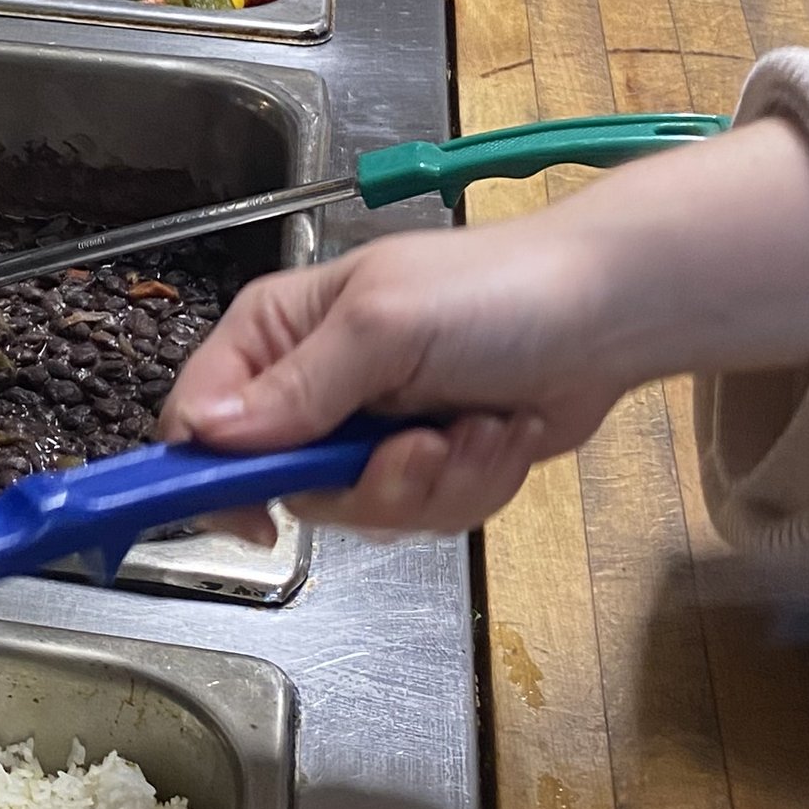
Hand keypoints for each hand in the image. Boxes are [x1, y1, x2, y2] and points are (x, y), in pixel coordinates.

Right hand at [155, 119, 808, 541]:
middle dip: (369, 482)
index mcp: (277, 333)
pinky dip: (472, 485)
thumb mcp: (383, 327)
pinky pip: (421, 514)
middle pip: (284, 484)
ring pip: (360, 510)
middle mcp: (312, 385)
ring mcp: (370, 428)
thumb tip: (206, 435)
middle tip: (422, 449)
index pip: (199, 417)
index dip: (211, 475)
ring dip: (436, 483)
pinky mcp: (427, 462)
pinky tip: (503, 434)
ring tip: (482, 428)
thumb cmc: (495, 292)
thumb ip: (295, 387)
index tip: (254, 516)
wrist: (609, 313)